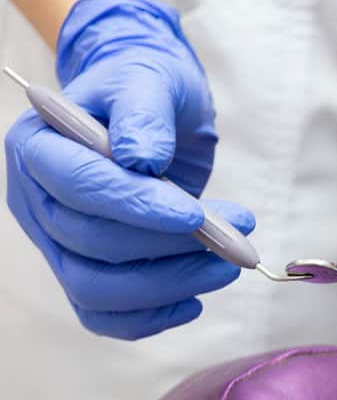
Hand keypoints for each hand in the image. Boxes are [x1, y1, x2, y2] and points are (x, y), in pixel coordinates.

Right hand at [5, 0, 252, 337]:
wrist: (149, 110)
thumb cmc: (145, 89)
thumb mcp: (150, 81)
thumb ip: (144, 113)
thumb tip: (141, 157)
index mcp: (38, 146)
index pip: (78, 186)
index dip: (135, 206)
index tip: (195, 215)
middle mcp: (36, 199)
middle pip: (89, 243)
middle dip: (169, 246)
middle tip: (237, 233)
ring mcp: (54, 241)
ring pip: (95, 287)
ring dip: (167, 285)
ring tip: (226, 264)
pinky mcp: (81, 270)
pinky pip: (102, 314)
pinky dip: (148, 317)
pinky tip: (193, 299)